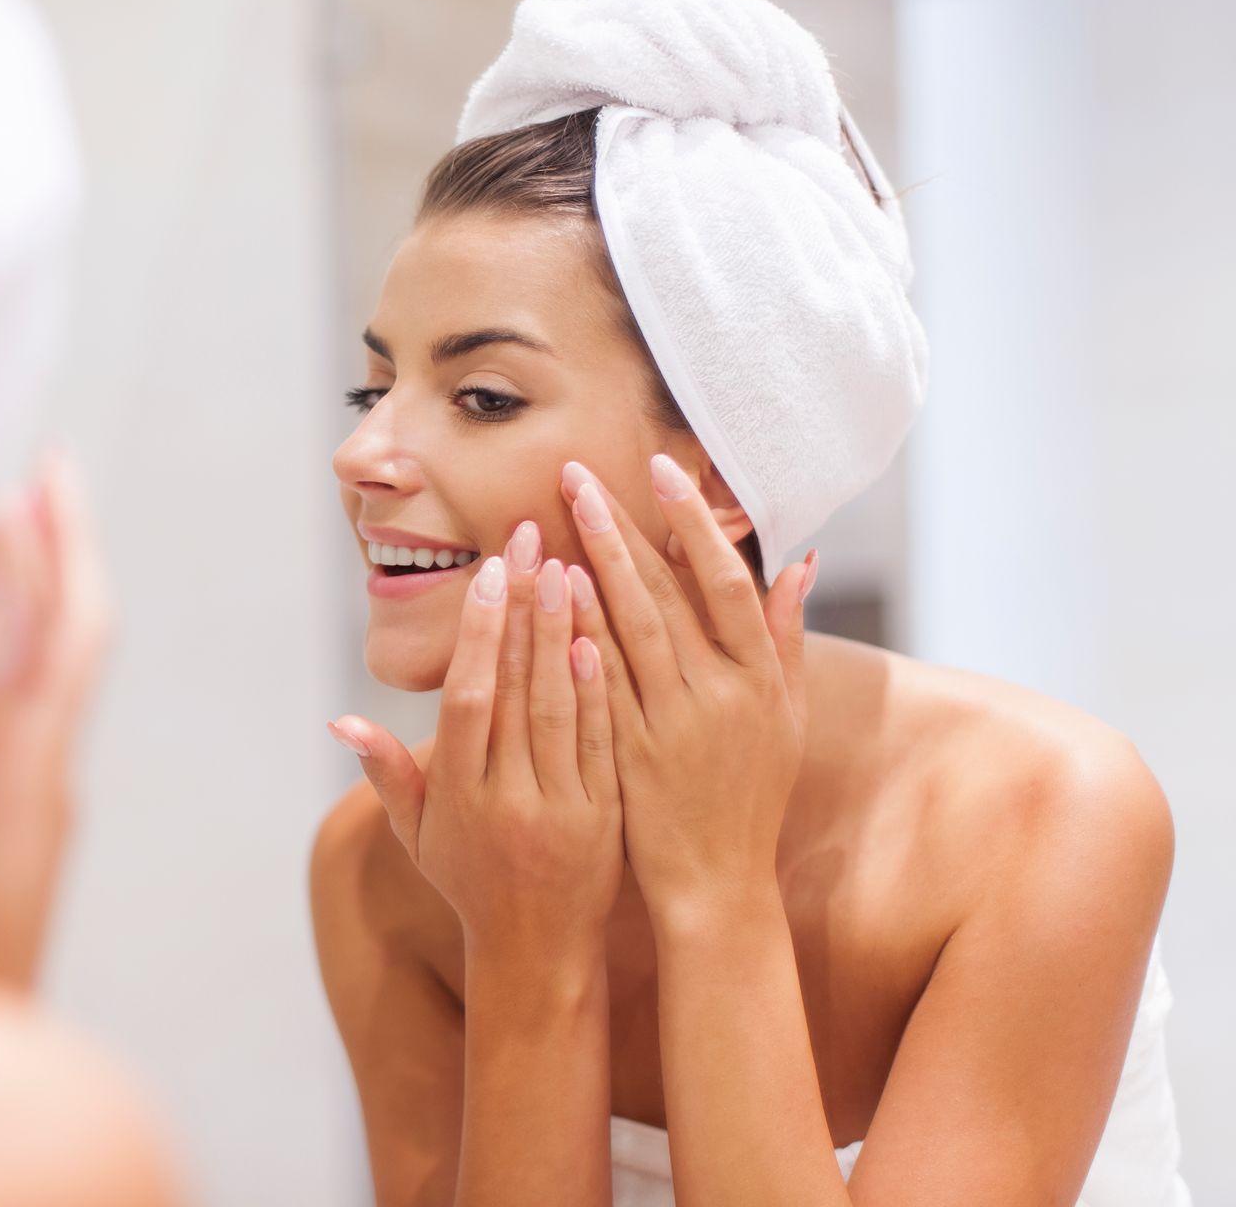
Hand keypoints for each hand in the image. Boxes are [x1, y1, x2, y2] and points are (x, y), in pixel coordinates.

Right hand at [0, 454, 111, 990]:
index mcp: (19, 787)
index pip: (51, 641)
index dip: (46, 553)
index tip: (25, 473)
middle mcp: (33, 791)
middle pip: (64, 645)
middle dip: (57, 552)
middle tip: (39, 474)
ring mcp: (21, 815)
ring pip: (44, 672)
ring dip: (35, 590)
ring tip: (8, 528)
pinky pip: (20, 711)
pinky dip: (6, 647)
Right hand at [328, 522, 622, 966]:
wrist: (537, 954)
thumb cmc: (469, 883)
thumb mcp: (416, 837)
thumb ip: (387, 774)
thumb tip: (340, 720)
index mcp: (459, 795)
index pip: (469, 698)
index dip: (481, 634)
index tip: (491, 573)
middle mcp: (507, 796)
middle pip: (517, 689)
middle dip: (524, 609)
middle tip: (535, 540)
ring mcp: (560, 807)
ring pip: (562, 708)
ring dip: (566, 634)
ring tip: (571, 568)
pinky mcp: (604, 818)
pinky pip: (603, 745)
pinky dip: (602, 693)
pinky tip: (603, 639)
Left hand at [557, 455, 814, 922]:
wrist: (717, 883)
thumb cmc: (751, 793)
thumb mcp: (786, 717)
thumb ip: (786, 636)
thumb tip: (801, 559)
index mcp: (761, 680)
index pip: (726, 582)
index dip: (692, 523)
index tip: (659, 470)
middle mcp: (720, 696)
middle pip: (664, 594)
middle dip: (619, 527)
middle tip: (578, 473)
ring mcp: (672, 726)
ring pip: (627, 630)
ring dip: (592, 565)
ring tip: (561, 513)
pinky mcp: (629, 755)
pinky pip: (598, 681)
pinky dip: (576, 633)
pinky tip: (551, 591)